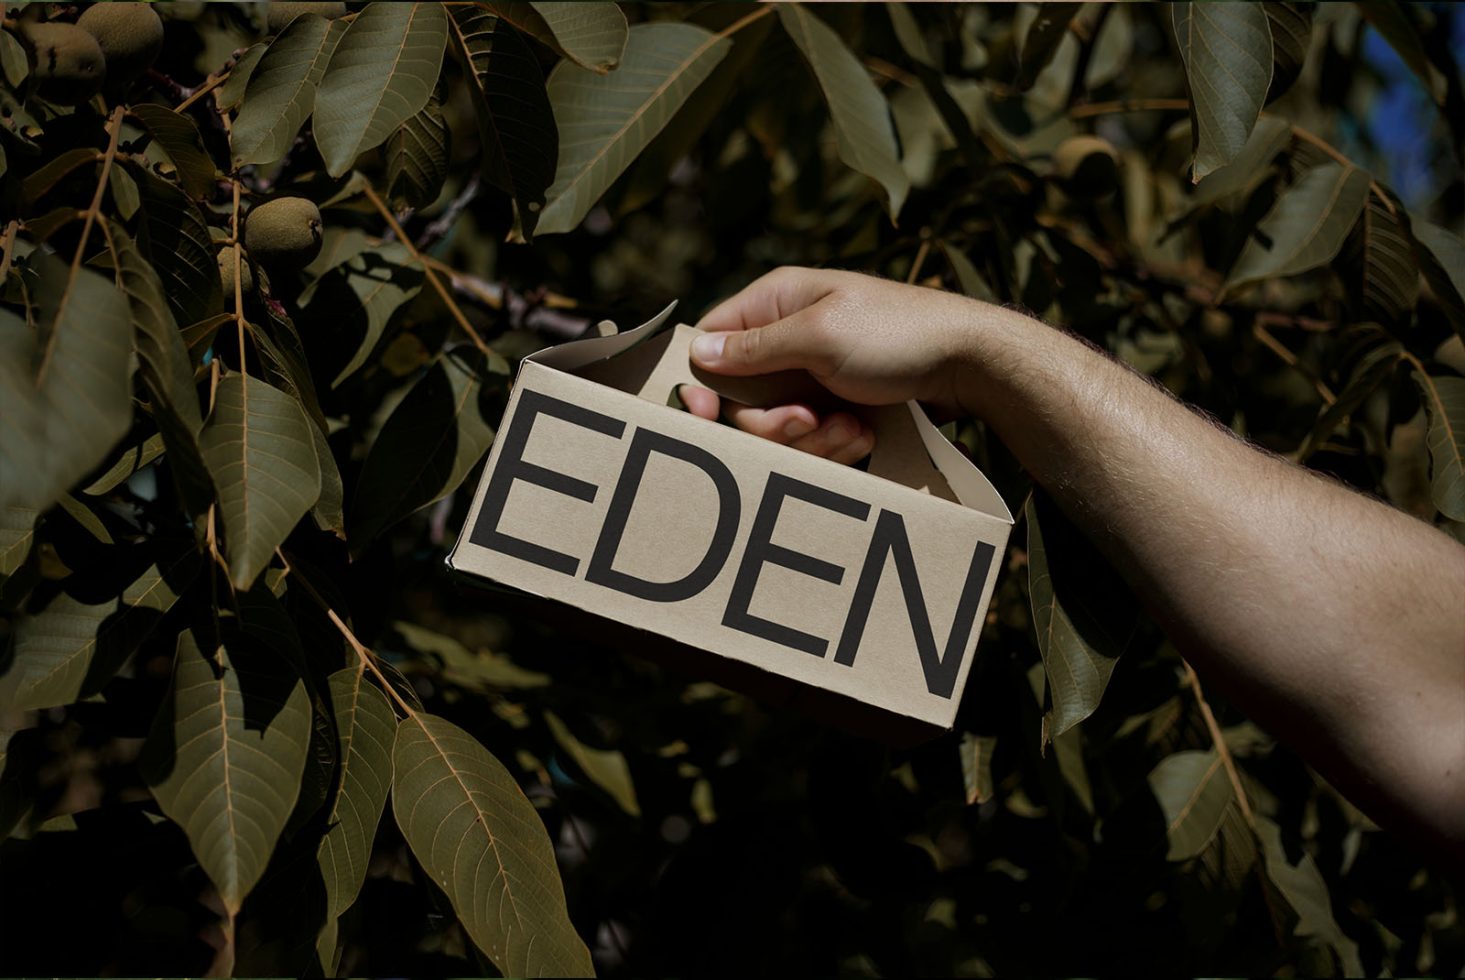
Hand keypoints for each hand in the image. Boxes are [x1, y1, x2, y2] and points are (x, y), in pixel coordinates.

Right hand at [682, 267, 1007, 462]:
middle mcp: (787, 336)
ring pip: (777, 426)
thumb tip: (698, 351)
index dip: (704, 382)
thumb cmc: (897, 335)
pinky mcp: (835, 404)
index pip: (712, 342)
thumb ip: (755, 347)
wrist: (968, 365)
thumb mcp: (819, 335)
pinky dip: (834, 443)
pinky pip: (811, 438)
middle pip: (741, 398)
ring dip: (811, 439)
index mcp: (775, 302)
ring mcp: (812, 373)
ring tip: (850, 429)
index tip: (705, 413)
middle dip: (772, 422)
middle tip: (809, 420)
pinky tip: (864, 433)